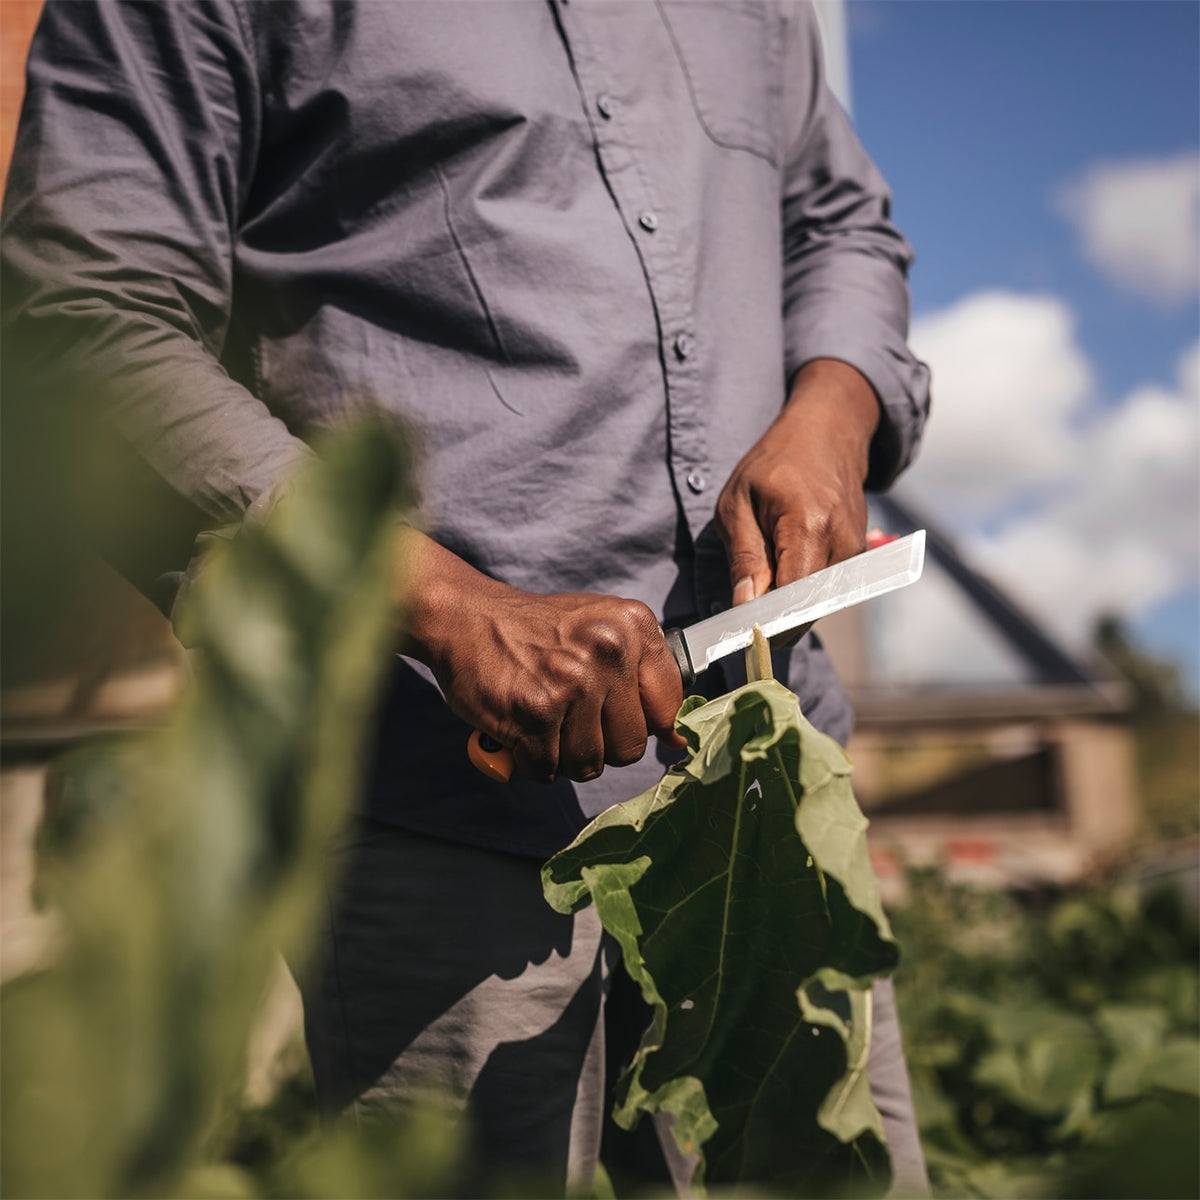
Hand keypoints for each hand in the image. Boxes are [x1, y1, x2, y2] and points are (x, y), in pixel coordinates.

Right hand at [394, 531, 684, 782]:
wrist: (465, 617)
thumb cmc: (534, 631)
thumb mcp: (599, 630)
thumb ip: (640, 678)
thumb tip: (681, 740)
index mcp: (633, 627)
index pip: (668, 708)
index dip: (640, 724)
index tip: (615, 719)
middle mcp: (609, 651)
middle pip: (631, 747)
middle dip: (599, 746)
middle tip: (568, 720)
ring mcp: (573, 683)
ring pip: (589, 764)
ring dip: (561, 755)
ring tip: (541, 721)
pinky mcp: (535, 712)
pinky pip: (548, 769)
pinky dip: (529, 761)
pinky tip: (518, 729)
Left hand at [715, 359, 879, 605]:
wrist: (826, 434)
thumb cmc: (774, 464)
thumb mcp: (738, 504)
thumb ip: (745, 558)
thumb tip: (745, 607)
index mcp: (809, 525)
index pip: (793, 598)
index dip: (766, 622)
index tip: (739, 632)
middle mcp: (842, 542)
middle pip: (807, 609)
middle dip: (774, 617)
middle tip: (743, 606)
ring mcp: (856, 551)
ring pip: (816, 604)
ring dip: (787, 602)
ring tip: (765, 571)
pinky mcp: (858, 556)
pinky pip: (825, 590)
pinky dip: (800, 589)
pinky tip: (784, 564)